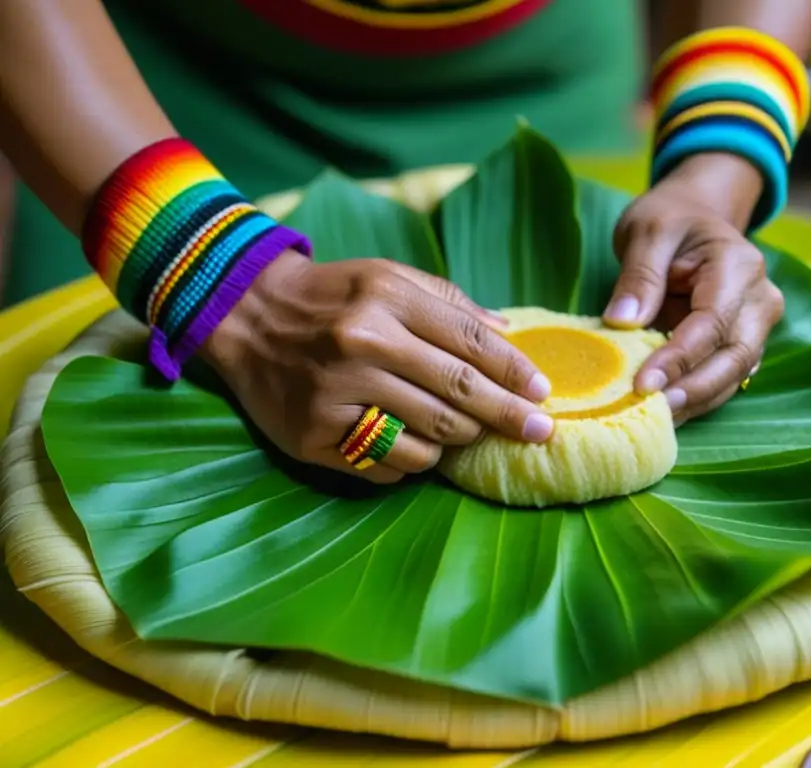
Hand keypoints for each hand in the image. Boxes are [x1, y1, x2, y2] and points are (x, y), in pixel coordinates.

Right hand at [202, 252, 552, 483]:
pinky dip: (412, 462)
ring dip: (457, 441)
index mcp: (387, 299)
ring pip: (428, 439)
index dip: (514, 372)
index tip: (542, 393)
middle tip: (538, 432)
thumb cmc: (333, 296)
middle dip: (506, 417)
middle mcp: (362, 346)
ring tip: (461, 433)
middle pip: (457, 395)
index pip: (471, 343)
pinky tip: (412, 445)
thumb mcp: (388, 277)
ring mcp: (336, 394)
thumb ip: (449, 303)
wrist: (246, 315)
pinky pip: (387, 465)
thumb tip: (510, 333)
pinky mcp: (313, 436)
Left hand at [603, 155, 784, 424]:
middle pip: (733, 357)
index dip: (678, 358)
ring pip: (733, 375)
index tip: (642, 384)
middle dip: (692, 391)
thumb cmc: (670, 219)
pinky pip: (723, 378)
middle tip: (650, 413)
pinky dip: (696, 398)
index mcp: (739, 265)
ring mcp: (756, 325)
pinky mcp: (742, 343)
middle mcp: (759, 299)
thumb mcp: (647, 231)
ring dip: (694, 402)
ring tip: (653, 420)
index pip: (711, 322)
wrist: (696, 214)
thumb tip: (622, 322)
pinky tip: (664, 412)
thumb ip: (639, 276)